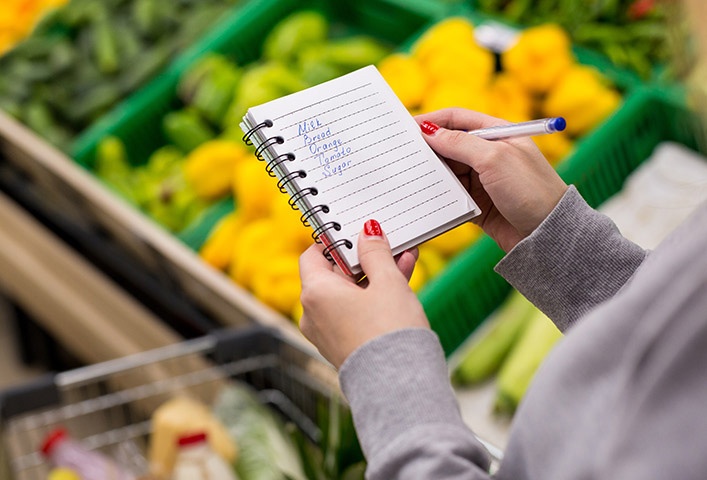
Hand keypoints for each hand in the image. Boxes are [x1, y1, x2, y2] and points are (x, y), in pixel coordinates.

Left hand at [298, 220, 429, 368]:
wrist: (400, 386)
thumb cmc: (390, 332)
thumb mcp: (387, 282)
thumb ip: (376, 253)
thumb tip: (367, 233)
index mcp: (315, 293)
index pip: (314, 254)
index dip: (335, 241)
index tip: (356, 232)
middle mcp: (313, 314)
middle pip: (334, 275)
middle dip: (364, 259)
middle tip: (389, 244)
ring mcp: (326, 333)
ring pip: (348, 294)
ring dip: (374, 277)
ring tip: (404, 260)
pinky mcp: (342, 347)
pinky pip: (353, 313)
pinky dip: (372, 299)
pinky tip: (400, 285)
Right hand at [416, 109, 567, 251]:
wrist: (548, 234)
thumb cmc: (531, 190)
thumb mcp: (494, 159)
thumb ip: (460, 143)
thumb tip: (429, 132)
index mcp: (496, 134)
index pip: (457, 119)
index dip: (432, 121)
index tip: (406, 128)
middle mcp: (487, 154)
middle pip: (448, 145)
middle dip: (427, 149)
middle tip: (402, 155)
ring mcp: (482, 180)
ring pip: (446, 171)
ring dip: (430, 174)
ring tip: (408, 177)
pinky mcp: (476, 204)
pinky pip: (449, 195)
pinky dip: (437, 196)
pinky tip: (422, 198)